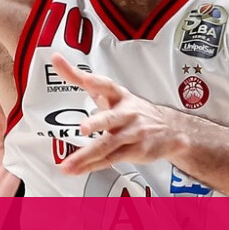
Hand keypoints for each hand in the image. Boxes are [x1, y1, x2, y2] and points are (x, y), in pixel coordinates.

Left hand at [50, 53, 185, 174]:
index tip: (86, 79)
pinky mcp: (135, 151)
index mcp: (120, 96)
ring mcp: (132, 133)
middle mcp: (127, 114)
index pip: (107, 86)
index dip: (96, 82)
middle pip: (110, 118)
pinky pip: (110, 159)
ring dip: (86, 156)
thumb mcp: (111, 93)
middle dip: (97, 123)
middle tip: (83, 128)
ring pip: (107, 145)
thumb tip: (57, 60)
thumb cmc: (133, 110)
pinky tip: (77, 169)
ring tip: (68, 163)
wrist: (171, 130)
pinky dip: (91, 166)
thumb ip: (81, 78)